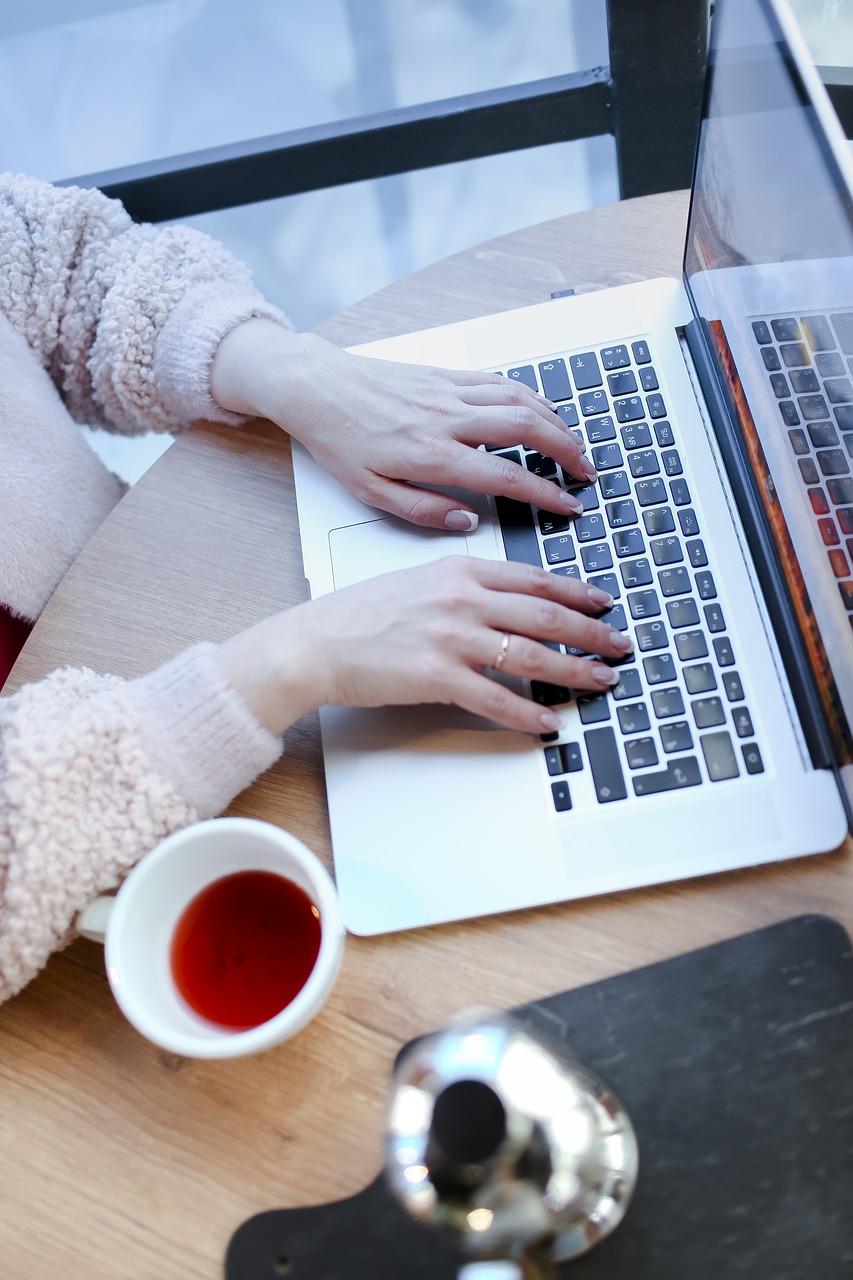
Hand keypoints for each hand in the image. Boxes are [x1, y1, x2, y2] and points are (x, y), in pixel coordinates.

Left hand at [211, 320, 596, 530]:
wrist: (315, 388)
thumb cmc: (338, 442)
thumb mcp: (371, 493)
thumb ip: (424, 511)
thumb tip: (468, 520)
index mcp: (431, 455)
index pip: (504, 475)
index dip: (544, 493)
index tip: (567, 506)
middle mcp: (447, 418)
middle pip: (526, 429)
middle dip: (566, 451)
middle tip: (586, 473)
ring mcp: (450, 391)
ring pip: (520, 400)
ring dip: (556, 421)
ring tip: (575, 444)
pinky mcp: (446, 374)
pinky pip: (500, 382)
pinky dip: (530, 396)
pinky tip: (542, 411)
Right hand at [215, 559, 632, 736]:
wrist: (315, 642)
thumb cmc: (359, 614)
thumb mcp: (418, 581)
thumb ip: (463, 585)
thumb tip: (507, 600)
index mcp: (459, 571)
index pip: (534, 579)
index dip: (576, 593)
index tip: (602, 604)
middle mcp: (461, 600)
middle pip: (545, 615)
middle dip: (590, 633)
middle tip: (619, 645)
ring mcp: (450, 638)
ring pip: (530, 656)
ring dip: (574, 671)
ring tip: (600, 682)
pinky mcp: (436, 677)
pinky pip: (496, 699)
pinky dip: (527, 714)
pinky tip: (548, 722)